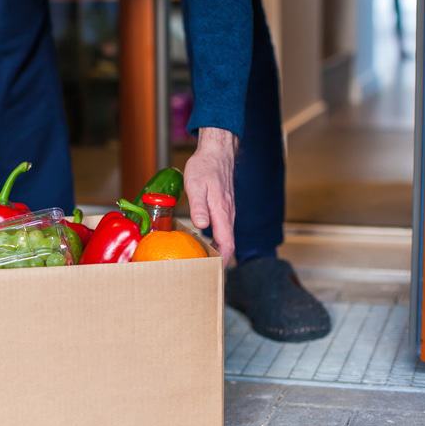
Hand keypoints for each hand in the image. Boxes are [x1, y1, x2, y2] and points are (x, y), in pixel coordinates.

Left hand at [183, 127, 237, 264]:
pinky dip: (216, 239)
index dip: (223, 259)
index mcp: (222, 212)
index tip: (215, 272)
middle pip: (228, 243)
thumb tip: (202, 225)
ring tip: (203, 262)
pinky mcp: (223, 208)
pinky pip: (222, 228)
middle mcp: (228, 214)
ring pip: (225, 236)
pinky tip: (204, 242)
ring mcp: (227, 211)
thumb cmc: (205, 167)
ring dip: (218, 250)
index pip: (227, 242)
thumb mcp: (196, 185)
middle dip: (220, 260)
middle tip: (205, 273)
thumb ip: (199, 206)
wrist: (216, 152)